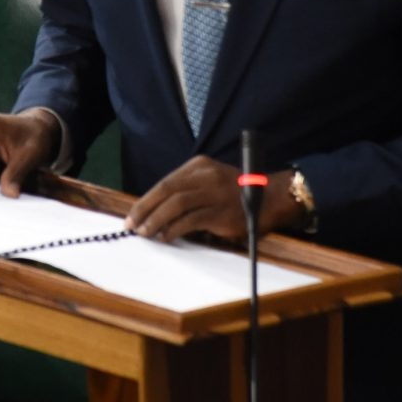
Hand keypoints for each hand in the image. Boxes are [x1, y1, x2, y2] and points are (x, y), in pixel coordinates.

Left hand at [124, 155, 301, 242]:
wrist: (269, 197)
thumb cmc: (234, 193)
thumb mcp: (209, 181)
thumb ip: (185, 191)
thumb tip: (154, 212)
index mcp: (199, 165)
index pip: (165, 182)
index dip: (146, 199)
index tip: (133, 214)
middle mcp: (205, 175)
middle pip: (167, 190)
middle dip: (145, 209)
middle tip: (132, 225)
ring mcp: (214, 193)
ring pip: (176, 204)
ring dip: (156, 220)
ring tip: (145, 233)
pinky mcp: (221, 211)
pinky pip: (191, 220)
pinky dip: (175, 228)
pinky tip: (165, 237)